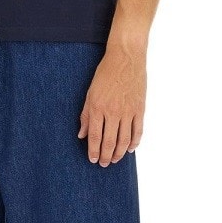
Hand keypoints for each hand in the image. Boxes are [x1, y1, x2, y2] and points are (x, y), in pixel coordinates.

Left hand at [78, 45, 145, 165]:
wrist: (125, 58)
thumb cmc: (105, 74)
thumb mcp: (90, 93)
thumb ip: (86, 115)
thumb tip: (82, 135)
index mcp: (98, 108)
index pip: (95, 136)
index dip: (93, 151)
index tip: (92, 159)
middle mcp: (113, 112)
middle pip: (109, 141)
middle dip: (105, 156)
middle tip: (103, 164)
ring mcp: (128, 111)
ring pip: (124, 140)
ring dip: (119, 153)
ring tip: (114, 159)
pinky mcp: (140, 108)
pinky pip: (138, 131)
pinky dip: (135, 142)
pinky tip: (130, 149)